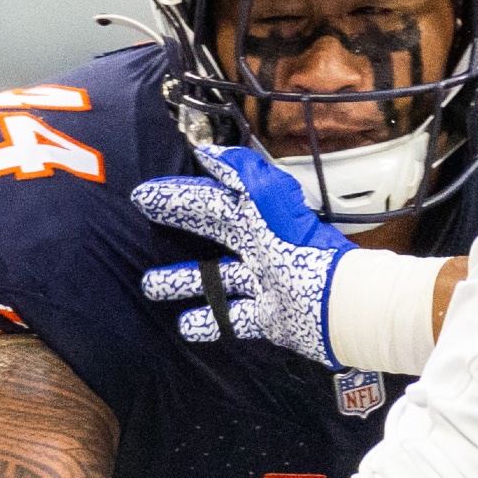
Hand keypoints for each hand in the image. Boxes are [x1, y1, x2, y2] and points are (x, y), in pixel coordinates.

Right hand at [131, 145, 356, 366]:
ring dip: (183, 281)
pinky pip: (231, 318)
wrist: (337, 305)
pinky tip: (184, 325)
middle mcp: (259, 248)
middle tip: (140, 228)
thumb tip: (209, 152)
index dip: (179, 197)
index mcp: (259, 219)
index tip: (144, 196)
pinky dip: (208, 321)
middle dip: (179, 228)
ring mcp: (262, 284)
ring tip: (150, 286)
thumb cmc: (301, 252)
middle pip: (212, 234)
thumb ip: (244, 175)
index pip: (211, 202)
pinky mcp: (267, 317)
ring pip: (215, 280)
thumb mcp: (272, 204)